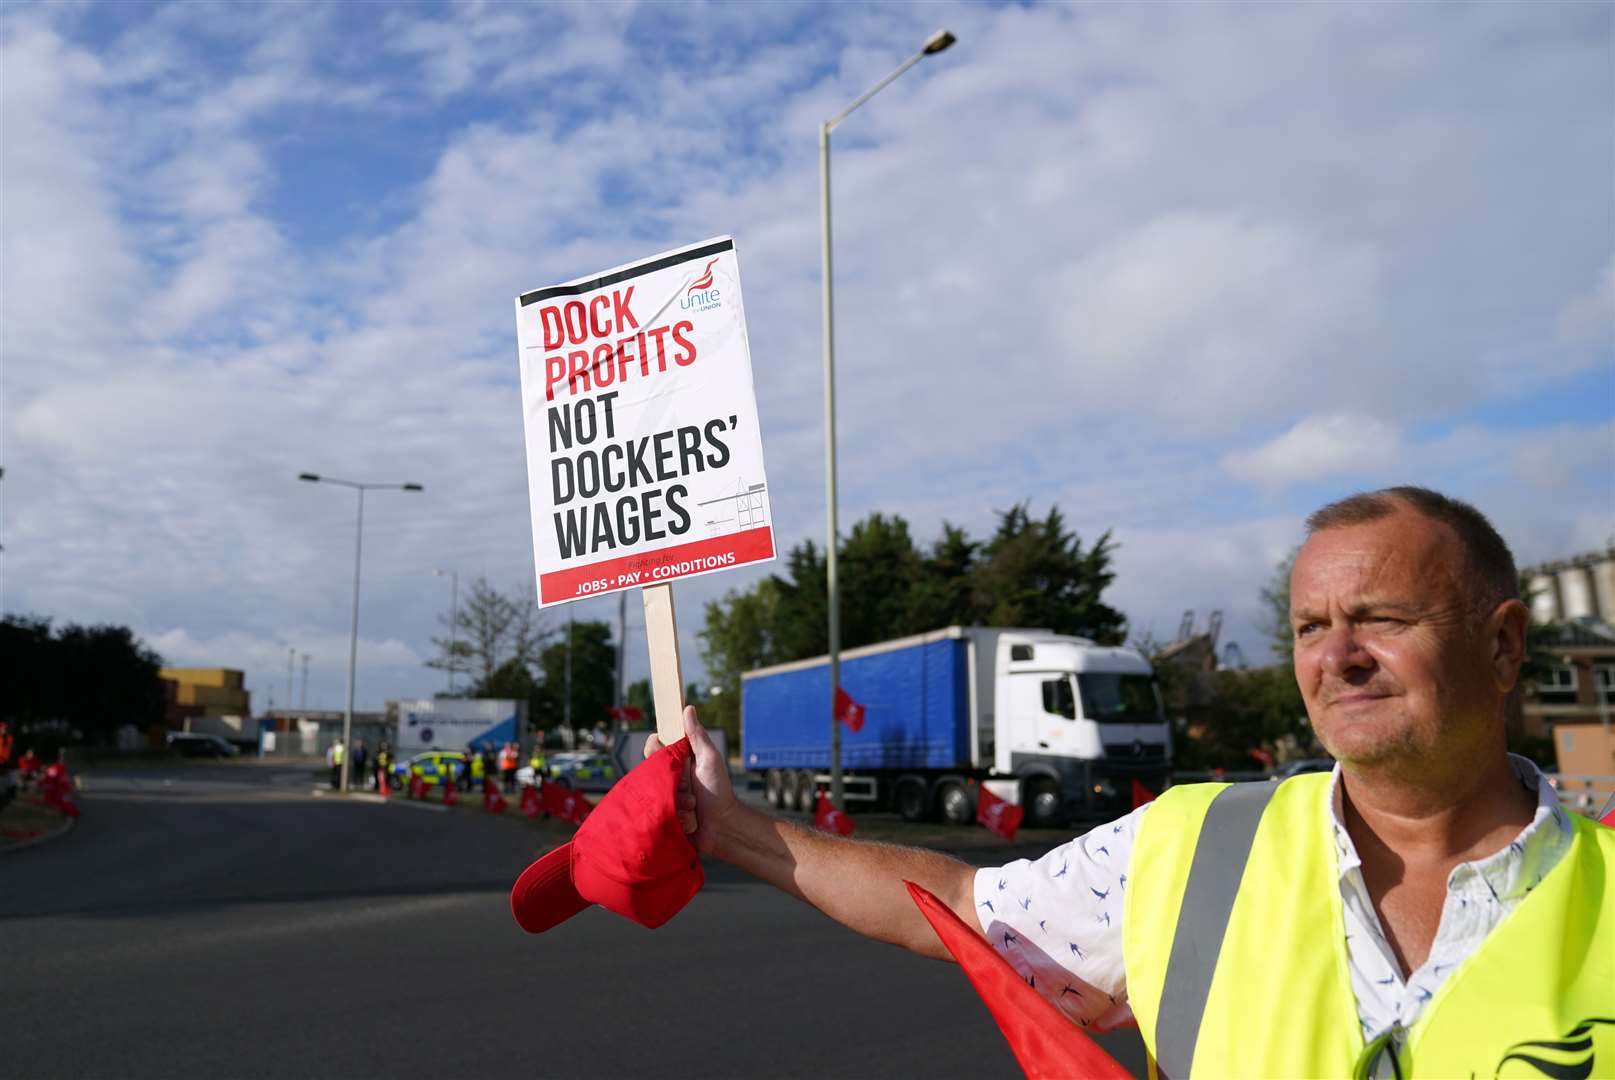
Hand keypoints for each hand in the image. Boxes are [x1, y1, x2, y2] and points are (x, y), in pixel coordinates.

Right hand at [644, 705, 735, 853]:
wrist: (722, 827)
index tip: (660, 746)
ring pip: (654, 790)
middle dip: (672, 779)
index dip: (655, 746)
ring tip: (693, 804)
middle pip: (652, 768)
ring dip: (676, 798)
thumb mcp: (710, 759)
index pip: (655, 747)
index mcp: (678, 760)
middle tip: (688, 785)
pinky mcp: (663, 814)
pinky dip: (675, 813)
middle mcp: (669, 776)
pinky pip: (657, 809)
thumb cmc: (719, 790)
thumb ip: (697, 736)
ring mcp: (665, 795)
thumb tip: (687, 708)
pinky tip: (688, 818)